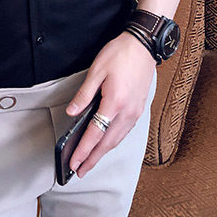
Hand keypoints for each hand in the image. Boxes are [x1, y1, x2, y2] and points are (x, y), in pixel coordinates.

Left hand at [65, 30, 155, 177]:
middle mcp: (127, 112)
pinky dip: (114, 141)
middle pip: (107, 143)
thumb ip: (84, 94)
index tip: (73, 162)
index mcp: (114, 102)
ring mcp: (135, 112)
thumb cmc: (120, 54)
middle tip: (79, 171)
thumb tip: (72, 113)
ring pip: (117, 139)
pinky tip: (107, 143)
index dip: (83, 150)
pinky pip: (125, 131)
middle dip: (93, 159)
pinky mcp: (139, 109)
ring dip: (103, 152)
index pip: (95, 134)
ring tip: (91, 161)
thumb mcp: (97, 70)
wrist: (144, 45)